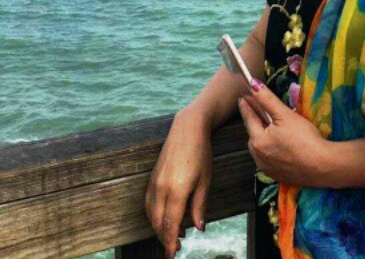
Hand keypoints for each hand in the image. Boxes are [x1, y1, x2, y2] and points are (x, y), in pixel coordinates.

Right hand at [145, 108, 211, 258]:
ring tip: (175, 234)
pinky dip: (155, 215)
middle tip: (176, 247)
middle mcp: (161, 188)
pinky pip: (149, 203)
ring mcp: (154, 183)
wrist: (187, 129)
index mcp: (176, 190)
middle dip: (165, 237)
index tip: (173, 254)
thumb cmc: (201, 153)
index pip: (170, 224)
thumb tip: (199, 228)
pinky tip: (166, 217)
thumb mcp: (205, 180)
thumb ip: (199, 205)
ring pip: (151, 214)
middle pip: (158, 222)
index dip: (170, 241)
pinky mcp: (152, 178)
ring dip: (160, 227)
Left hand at [238, 82, 329, 186]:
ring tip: (271, 127)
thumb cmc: (303, 138)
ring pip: (260, 148)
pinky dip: (271, 150)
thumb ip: (267, 99)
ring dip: (262, 137)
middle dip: (254, 122)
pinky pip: (269, 159)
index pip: (249, 119)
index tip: (243, 97)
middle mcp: (258, 157)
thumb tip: (253, 84)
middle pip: (253, 134)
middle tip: (259, 110)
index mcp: (258, 141)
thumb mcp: (285, 114)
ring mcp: (268, 168)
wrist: (321, 165)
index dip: (247, 106)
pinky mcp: (278, 176)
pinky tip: (281, 145)